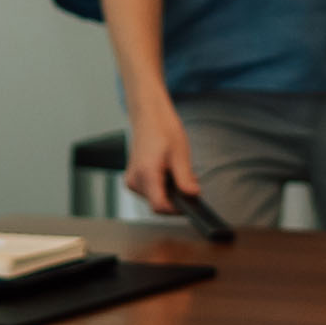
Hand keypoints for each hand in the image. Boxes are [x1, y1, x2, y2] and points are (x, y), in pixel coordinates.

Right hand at [119, 88, 202, 227]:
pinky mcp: (133, 179)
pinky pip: (150, 192)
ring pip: (155, 199)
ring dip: (170, 192)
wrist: (148, 116)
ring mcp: (132, 180)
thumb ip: (185, 179)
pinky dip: (162, 187)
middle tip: (189, 181)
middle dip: (177, 198)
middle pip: (158, 204)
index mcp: (146, 173)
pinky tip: (168, 173)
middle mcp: (135, 180)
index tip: (191, 202)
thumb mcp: (180, 154)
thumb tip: (193, 196)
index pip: (160, 207)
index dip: (177, 209)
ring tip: (178, 173)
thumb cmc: (162, 129)